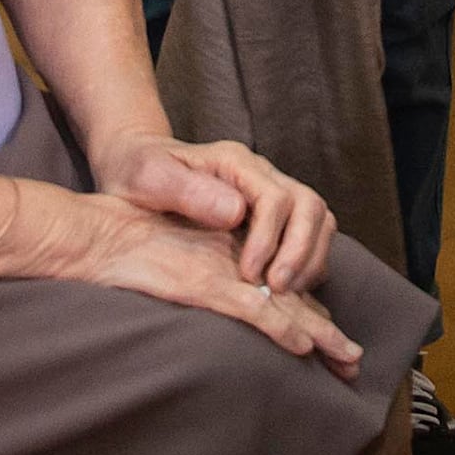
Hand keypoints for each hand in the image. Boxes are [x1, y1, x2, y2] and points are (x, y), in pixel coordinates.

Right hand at [66, 195, 367, 377]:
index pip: (277, 290)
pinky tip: (304, 347)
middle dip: (325, 331)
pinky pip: (254, 310)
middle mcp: (234, 263)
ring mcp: (223, 274)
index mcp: (229, 257)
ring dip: (319, 335)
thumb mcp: (170, 263)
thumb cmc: (124, 245)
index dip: (306, 315)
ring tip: (348, 360)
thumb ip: (198, 276)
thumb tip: (225, 300)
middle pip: (292, 300)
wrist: (96, 235)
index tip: (328, 338)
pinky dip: (282, 329)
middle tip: (353, 361)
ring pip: (284, 307)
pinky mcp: (207, 286)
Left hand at [102, 131, 336, 294]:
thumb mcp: (150, 176)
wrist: (135, 166)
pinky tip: (285, 289)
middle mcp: (262, 175)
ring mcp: (270, 193)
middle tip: (277, 288)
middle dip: (301, 251)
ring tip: (284, 293)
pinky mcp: (272, 216)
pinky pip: (310, 236)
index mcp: (235, 162)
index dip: (270, 239)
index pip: (276, 197)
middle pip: (310, 205)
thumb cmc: (138, 171)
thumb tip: (236, 212)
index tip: (249, 274)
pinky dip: (307, 263)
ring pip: (318, 220)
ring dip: (309, 259)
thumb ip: (188, 191)